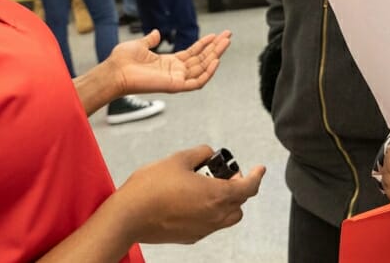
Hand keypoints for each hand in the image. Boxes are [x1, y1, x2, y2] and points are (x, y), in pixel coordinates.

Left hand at [108, 30, 230, 95]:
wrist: (115, 71)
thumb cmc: (123, 60)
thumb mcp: (139, 45)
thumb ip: (150, 40)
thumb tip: (156, 32)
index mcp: (168, 62)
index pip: (193, 53)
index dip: (205, 44)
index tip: (216, 35)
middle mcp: (175, 71)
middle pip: (201, 59)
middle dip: (215, 47)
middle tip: (228, 35)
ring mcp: (176, 79)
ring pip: (202, 68)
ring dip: (215, 55)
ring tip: (226, 42)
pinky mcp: (175, 86)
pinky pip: (197, 81)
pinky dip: (208, 72)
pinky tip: (216, 60)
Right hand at [117, 145, 265, 244]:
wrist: (129, 216)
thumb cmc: (151, 188)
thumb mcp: (178, 159)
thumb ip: (200, 153)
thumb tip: (208, 153)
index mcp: (216, 195)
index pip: (248, 187)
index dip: (257, 176)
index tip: (260, 169)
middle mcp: (214, 216)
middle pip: (240, 204)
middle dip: (239, 188)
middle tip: (228, 175)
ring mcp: (203, 229)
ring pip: (228, 218)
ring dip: (227, 202)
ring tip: (210, 187)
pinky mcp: (191, 236)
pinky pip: (211, 224)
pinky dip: (211, 212)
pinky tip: (194, 200)